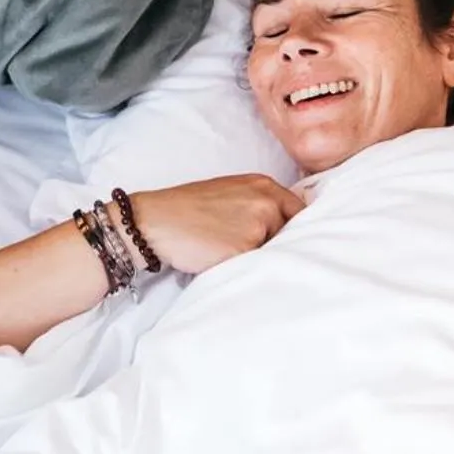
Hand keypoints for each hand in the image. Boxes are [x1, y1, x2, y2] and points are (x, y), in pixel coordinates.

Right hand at [128, 175, 305, 275]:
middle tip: (245, 248)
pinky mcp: (245, 250)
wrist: (153, 221)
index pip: (300, 210)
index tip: (284, 239)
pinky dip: (244, 268)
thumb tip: (285, 226)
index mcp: (263, 185)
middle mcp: (266, 202)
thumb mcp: (229, 193)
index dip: (293, 228)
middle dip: (275, 244)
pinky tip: (221, 261)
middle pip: (292, 234)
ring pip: (275, 252)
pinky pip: (256, 266)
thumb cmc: (186, 210)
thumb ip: (259, 203)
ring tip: (228, 252)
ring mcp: (258, 226)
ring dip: (260, 257)